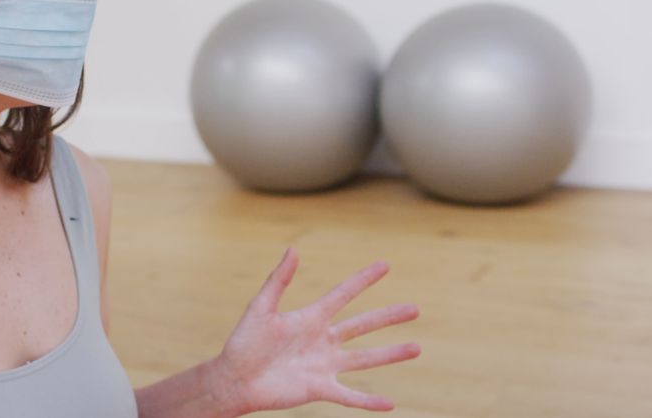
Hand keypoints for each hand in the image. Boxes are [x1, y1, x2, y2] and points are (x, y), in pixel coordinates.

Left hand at [210, 248, 419, 413]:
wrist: (234, 378)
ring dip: (390, 354)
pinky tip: (390, 404)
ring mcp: (324, 365)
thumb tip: (293, 249)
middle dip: (388, 316)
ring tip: (417, 347)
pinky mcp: (320, 389)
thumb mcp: (261, 307)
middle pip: (362, 326)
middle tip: (415, 308)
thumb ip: (278, 280)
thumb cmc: (243, 342)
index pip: (343, 294)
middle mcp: (323, 340)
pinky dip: (369, 402)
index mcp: (310, 318)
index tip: (385, 265)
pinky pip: (350, 396)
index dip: (363, 280)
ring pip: (365, 358)